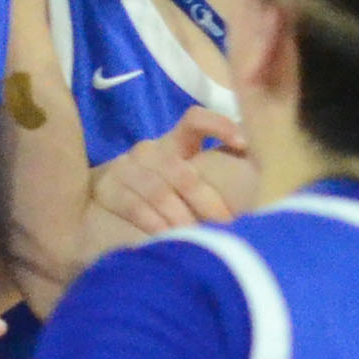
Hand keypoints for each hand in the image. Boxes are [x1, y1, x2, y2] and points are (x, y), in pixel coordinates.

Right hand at [91, 111, 247, 247]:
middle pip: (181, 170)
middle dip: (206, 200)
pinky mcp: (106, 186)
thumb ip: (213, 184)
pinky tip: (168, 238)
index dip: (219, 125)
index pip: (195, 119)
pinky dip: (155, 224)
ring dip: (181, 217)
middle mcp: (149, 150)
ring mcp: (125, 166)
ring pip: (159, 190)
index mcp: (174, 143)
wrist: (97, 207)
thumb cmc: (158, 201)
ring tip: (198, 237)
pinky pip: (135, 205)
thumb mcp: (185, 187)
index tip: (243, 145)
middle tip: (225, 223)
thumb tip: (260, 190)